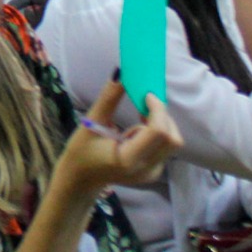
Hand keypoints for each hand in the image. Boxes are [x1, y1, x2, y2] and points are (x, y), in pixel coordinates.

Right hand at [59, 80, 181, 191]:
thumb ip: (109, 98)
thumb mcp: (91, 122)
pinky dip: (156, 133)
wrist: (80, 179)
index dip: (157, 109)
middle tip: (144, 104)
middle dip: (162, 116)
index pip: (158, 132)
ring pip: (172, 142)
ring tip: (137, 119)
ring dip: (159, 124)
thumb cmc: (81, 151)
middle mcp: (146, 169)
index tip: (146, 94)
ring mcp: (152, 173)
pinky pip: (165, 147)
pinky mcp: (154, 172)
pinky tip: (136, 132)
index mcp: (129, 159)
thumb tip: (122, 72)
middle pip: (172, 138)